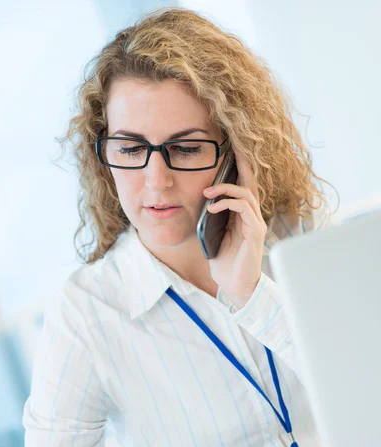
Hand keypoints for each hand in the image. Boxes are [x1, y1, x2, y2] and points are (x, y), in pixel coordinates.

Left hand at [204, 149, 266, 308]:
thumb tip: (201, 203)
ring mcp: (255, 223)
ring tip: (208, 192)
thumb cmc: (225, 264)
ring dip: (225, 188)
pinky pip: (244, 208)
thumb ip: (212, 219)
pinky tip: (212, 207)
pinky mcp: (255, 232)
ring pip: (246, 193)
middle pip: (250, 183)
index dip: (239, 168)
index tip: (231, 151)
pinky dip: (227, 203)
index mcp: (242, 216)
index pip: (243, 187)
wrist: (235, 286)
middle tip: (230, 148)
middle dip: (242, 164)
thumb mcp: (213, 237)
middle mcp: (252, 217)